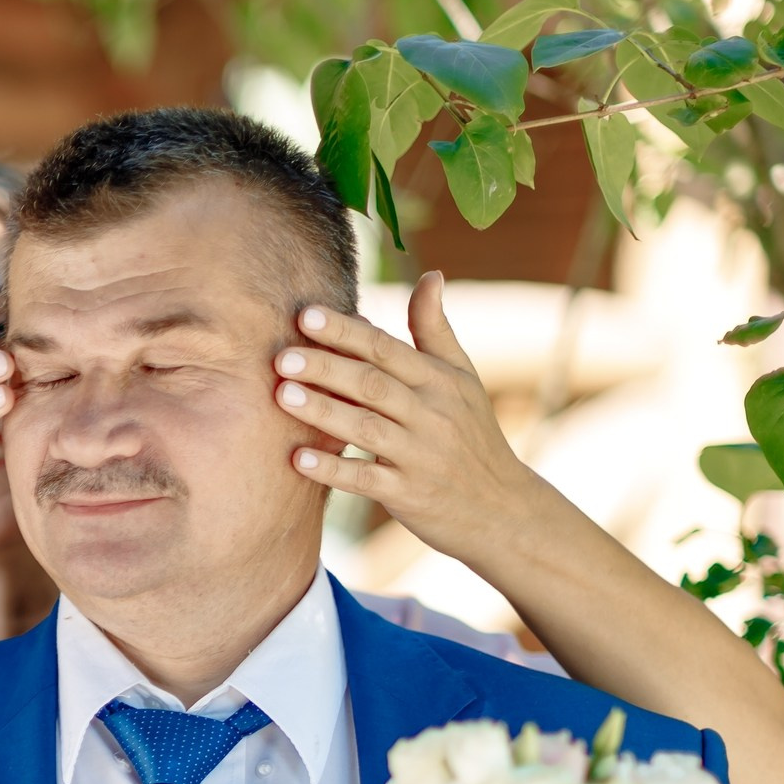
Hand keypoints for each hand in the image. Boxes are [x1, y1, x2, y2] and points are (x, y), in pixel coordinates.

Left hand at [272, 271, 561, 565]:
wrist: (502, 508)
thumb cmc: (472, 435)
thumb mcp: (462, 379)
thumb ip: (436, 330)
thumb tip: (430, 274)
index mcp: (440, 381)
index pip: (386, 349)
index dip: (346, 331)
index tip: (304, 314)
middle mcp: (432, 414)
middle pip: (372, 384)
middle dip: (325, 367)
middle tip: (280, 356)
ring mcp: (421, 456)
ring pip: (366, 428)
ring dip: (323, 411)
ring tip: (280, 395)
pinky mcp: (410, 495)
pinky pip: (366, 480)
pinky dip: (333, 469)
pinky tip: (298, 458)